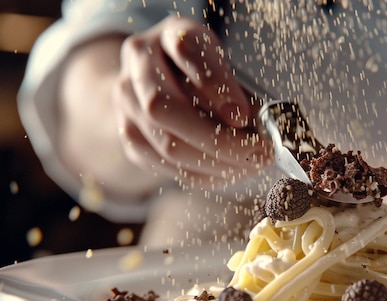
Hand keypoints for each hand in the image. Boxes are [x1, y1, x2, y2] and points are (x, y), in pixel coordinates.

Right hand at [113, 15, 269, 185]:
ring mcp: (126, 106)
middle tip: (258, 154)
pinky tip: (231, 172)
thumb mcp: (223, 63)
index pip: (185, 51)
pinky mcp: (131, 139)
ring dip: (216, 163)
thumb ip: (234, 86)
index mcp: (166, 36)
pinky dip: (204, 175)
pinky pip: (168, 167)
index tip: (243, 115)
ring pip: (166, 145)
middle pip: (165, 108)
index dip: (214, 85)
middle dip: (218, 139)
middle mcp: (136, 68)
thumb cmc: (200, 68)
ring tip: (251, 166)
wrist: (155, 80)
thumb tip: (254, 123)